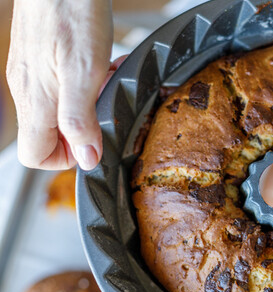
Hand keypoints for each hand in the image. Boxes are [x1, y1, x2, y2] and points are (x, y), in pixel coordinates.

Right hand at [6, 0, 112, 169]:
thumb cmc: (71, 11)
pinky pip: (64, 86)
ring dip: (90, 102)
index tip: (93, 140)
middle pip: (50, 135)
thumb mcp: (85, 72)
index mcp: (35, 99)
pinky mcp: (42, 59)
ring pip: (61, 110)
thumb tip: (87, 159)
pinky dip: (87, 83)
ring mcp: (33, 74)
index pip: (36, 156)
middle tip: (105, 103)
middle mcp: (27, 90)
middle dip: (85, 126)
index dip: (68, 158)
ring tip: (107, 79)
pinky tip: (103, 65)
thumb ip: (81, 119)